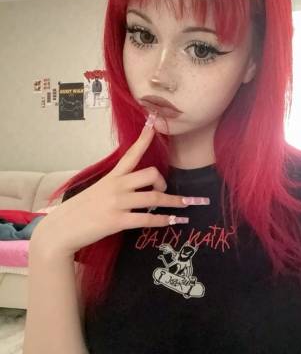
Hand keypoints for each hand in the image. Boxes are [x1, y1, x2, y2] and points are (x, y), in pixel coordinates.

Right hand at [30, 122, 202, 258]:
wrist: (61, 229)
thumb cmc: (79, 210)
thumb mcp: (97, 191)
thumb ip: (115, 187)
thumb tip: (135, 190)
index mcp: (112, 176)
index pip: (131, 153)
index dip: (144, 139)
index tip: (154, 124)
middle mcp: (116, 186)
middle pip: (151, 174)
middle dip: (164, 182)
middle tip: (165, 191)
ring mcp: (117, 202)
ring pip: (154, 197)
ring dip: (175, 202)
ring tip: (186, 206)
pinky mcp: (117, 220)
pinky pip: (147, 218)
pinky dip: (164, 220)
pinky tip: (173, 220)